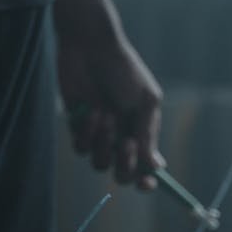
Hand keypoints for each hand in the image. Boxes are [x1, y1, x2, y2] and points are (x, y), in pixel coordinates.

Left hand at [57, 23, 164, 190]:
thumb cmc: (123, 69)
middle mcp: (121, 137)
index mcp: (142, 132)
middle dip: (125, 165)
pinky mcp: (77, 127)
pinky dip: (86, 133)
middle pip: (122, 175)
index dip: (148, 181)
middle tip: (126, 143)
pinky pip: (81, 149)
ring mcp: (98, 135)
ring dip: (103, 143)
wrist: (90, 47)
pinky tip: (89, 109)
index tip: (147, 184)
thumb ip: (148, 134)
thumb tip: (155, 166)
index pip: (146, 168)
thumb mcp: (144, 100)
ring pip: (100, 164)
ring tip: (104, 113)